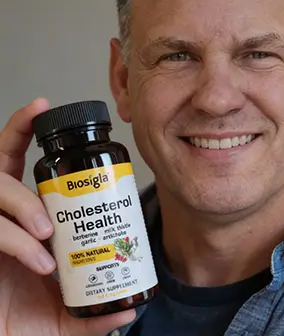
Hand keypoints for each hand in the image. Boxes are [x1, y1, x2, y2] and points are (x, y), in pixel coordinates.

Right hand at [0, 99, 135, 335]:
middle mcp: (1, 214)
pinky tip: (41, 261)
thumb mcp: (65, 316)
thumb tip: (132, 310)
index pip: (16, 161)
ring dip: (25, 204)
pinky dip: (18, 241)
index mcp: (24, 216)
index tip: (44, 107)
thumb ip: (95, 313)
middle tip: (58, 166)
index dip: (24, 130)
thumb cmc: (21, 321)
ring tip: (49, 231)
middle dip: (15, 139)